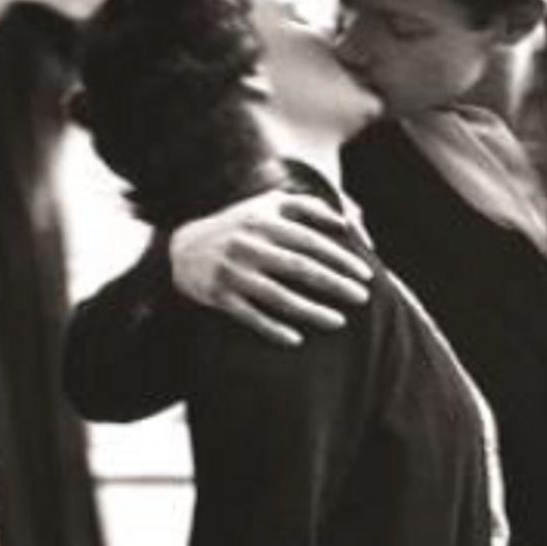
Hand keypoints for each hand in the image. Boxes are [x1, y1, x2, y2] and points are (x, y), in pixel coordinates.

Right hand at [170, 188, 372, 346]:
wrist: (180, 248)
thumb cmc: (237, 225)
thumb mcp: (265, 205)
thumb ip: (305, 206)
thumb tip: (343, 222)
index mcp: (262, 222)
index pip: (309, 241)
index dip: (340, 258)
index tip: (365, 274)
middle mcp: (248, 246)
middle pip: (299, 268)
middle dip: (335, 284)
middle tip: (363, 298)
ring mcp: (233, 273)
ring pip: (278, 296)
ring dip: (311, 310)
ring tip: (339, 322)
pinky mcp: (219, 296)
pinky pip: (250, 317)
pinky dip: (273, 329)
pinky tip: (297, 340)